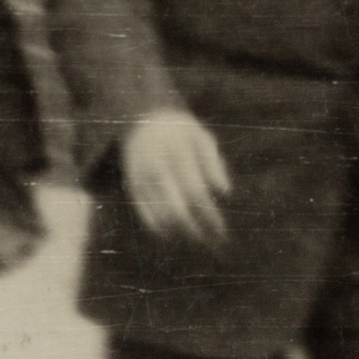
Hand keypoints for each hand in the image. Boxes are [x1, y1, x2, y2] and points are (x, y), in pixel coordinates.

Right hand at [121, 108, 230, 244]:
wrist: (142, 118)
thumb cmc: (181, 131)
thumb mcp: (202, 137)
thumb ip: (214, 163)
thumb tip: (225, 193)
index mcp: (177, 155)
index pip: (196, 194)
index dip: (209, 215)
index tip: (221, 229)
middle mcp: (157, 168)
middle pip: (178, 211)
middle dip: (196, 230)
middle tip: (212, 240)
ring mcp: (142, 179)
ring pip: (161, 217)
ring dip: (181, 232)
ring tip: (198, 237)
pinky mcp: (133, 187)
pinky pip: (145, 216)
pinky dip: (160, 229)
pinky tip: (175, 234)